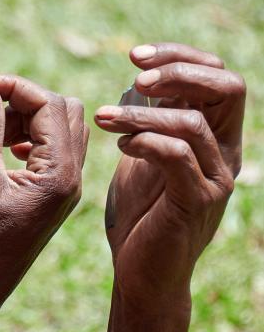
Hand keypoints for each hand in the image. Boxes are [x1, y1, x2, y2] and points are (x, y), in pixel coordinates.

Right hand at [0, 74, 86, 311]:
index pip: (50, 105)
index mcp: (59, 175)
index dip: (15, 86)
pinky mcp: (52, 196)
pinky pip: (52, 151)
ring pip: (60, 129)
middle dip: (25, 99)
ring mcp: (65, 189)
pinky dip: (28, 138)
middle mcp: (72, 180)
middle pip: (64, 111)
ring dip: (26, 118)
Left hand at [95, 43, 244, 304]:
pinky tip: (120, 146)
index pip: (217, 74)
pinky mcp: (196, 203)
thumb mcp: (142, 157)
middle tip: (135, 74)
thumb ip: (148, 119)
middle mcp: (224, 153)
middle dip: (179, 70)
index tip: (134, 56)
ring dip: (142, 112)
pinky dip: (146, 141)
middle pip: (228, 86)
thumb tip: (139, 78)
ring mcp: (215, 178)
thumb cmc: (139, 217)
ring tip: (103, 119)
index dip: (179, 55)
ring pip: (193, 121)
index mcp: (214, 136)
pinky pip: (178, 156)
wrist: (141, 275)